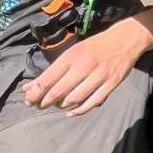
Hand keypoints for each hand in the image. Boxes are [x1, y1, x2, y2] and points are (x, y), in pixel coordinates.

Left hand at [22, 26, 147, 115]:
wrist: (124, 40)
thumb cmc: (94, 47)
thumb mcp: (72, 52)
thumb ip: (51, 71)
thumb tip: (29, 87)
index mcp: (72, 56)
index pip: (48, 79)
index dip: (35, 93)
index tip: (29, 100)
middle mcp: (84, 66)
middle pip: (59, 91)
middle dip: (45, 102)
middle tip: (39, 106)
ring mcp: (99, 75)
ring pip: (75, 98)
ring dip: (62, 106)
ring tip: (57, 106)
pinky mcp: (111, 83)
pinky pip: (93, 102)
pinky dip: (79, 110)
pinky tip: (71, 112)